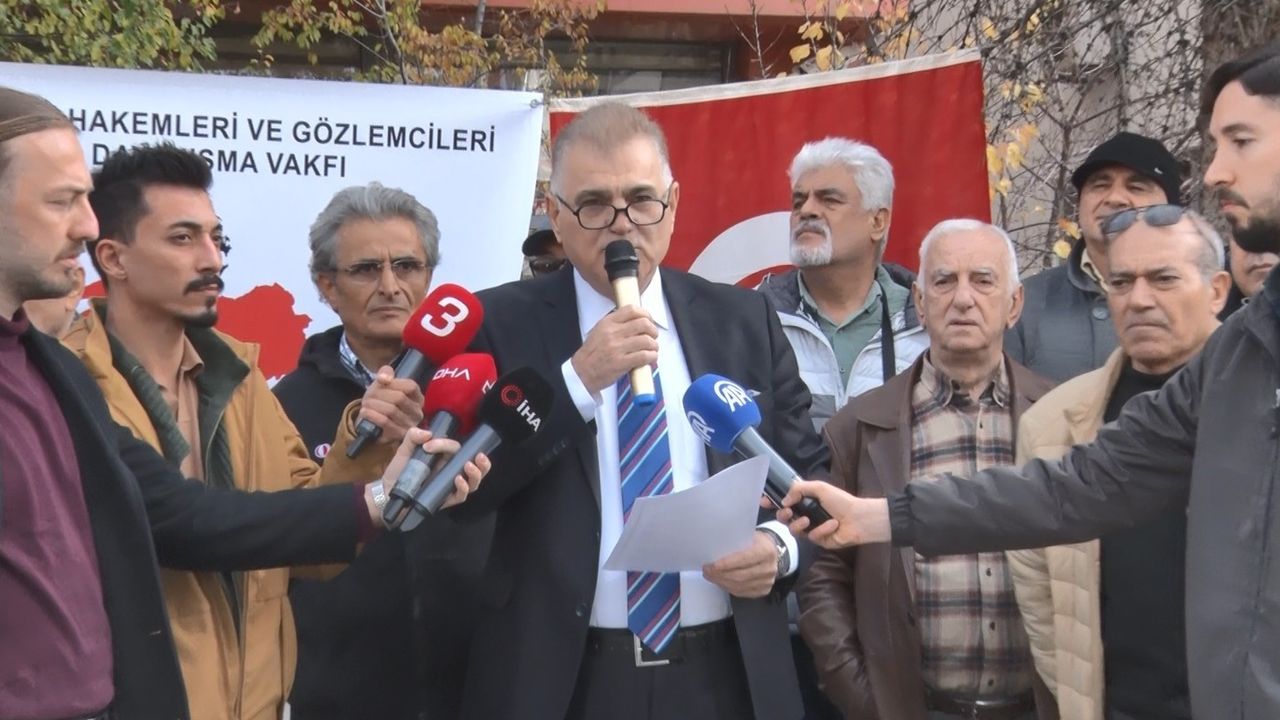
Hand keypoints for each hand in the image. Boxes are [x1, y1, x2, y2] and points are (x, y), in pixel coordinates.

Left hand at [358, 366, 424, 443]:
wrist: (373, 424)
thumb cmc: (381, 401)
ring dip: (373, 405)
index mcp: (418, 398)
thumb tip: (384, 378)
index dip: (393, 383)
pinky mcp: (399, 435)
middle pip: (399, 398)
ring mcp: (410, 425)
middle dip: (379, 395)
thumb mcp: (383, 384)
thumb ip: (386, 373)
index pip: (410, 386)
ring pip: (391, 410)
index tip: (380, 383)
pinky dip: (372, 415)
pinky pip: (385, 422)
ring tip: (365, 405)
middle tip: (367, 397)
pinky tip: (365, 412)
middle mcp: (418, 412)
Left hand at [367, 428, 490, 524]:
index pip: (455, 448)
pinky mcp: (444, 500)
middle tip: (479, 455)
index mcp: (445, 458)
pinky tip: (458, 480)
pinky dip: (463, 488)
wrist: (387, 492)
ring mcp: (449, 486)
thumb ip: (413, 436)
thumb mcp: (404, 450)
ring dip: (476, 474)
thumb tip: (428, 433)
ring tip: (469, 466)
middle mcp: (451, 471)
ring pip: (473, 482)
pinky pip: (460, 496)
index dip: (445, 444)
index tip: (428, 446)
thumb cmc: (398, 471)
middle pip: (476, 466)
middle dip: (482, 461)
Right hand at [570, 305, 658, 394]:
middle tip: (653, 336)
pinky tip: (651, 358)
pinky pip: (644, 356)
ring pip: (646, 340)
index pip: (632, 310)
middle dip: (653, 330)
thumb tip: (637, 320)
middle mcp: (613, 333)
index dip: (646, 314)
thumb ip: (616, 324)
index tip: (649, 320)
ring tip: (652, 349)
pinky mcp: (621, 363)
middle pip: (643, 324)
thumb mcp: (599, 331)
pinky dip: (652, 356)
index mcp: (607, 323)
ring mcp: (617, 348)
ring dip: (654, 345)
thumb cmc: (592, 354)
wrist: (582, 373)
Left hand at [701, 530, 778, 597]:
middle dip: (720, 575)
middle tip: (706, 571)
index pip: (744, 559)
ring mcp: (768, 581)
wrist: (772, 550)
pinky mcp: (764, 590)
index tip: (712, 565)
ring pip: (740, 586)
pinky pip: (742, 593)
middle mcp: (769, 568)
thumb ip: (735, 541)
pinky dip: (729, 588)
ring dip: (722, 582)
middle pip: (740, 576)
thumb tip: (712, 549)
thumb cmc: (755, 541)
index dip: (727, 564)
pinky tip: (721, 582)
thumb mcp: (748, 534)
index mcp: (766, 551)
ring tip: (711, 576)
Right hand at [775, 480, 890, 548]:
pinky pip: (811, 537)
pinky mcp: (818, 541)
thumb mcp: (819, 488)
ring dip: (798, 524)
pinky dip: (821, 530)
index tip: (763, 501)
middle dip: (782, 514)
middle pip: (784, 517)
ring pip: (793, 529)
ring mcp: (811, 529)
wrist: (859, 518)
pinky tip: (832, 525)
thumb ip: (798, 489)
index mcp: (805, 501)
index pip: (784, 501)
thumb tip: (784, 500)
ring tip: (807, 520)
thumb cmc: (841, 501)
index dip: (772, 502)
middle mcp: (806, 514)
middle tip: (787, 512)